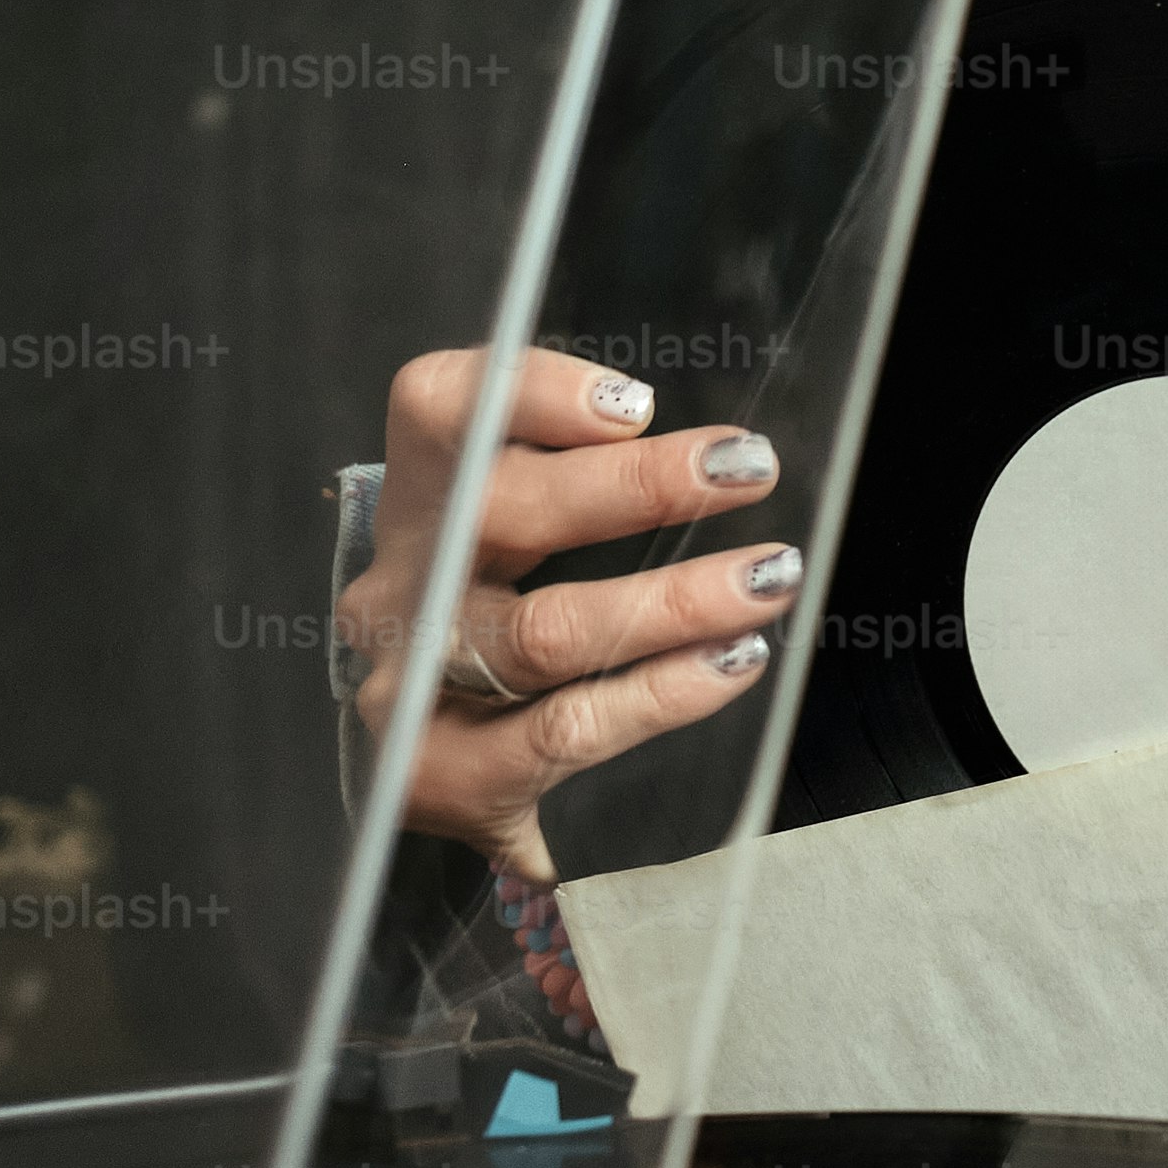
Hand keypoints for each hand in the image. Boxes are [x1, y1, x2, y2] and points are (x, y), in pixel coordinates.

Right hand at [343, 345, 799, 883]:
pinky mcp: (444, 772)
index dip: (528, 393)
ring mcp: (412, 683)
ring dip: (674, 599)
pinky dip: (664, 691)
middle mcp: (399, 585)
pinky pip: (568, 725)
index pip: (436, 413)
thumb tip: (706, 446)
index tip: (635, 402)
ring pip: (545, 630)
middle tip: (746, 467)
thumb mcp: (517, 542)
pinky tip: (731, 661)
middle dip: (639, 485)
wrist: (436, 773)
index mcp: (419, 506)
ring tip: (767, 577)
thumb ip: (582, 480)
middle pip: (504, 512)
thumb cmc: (502, 630)